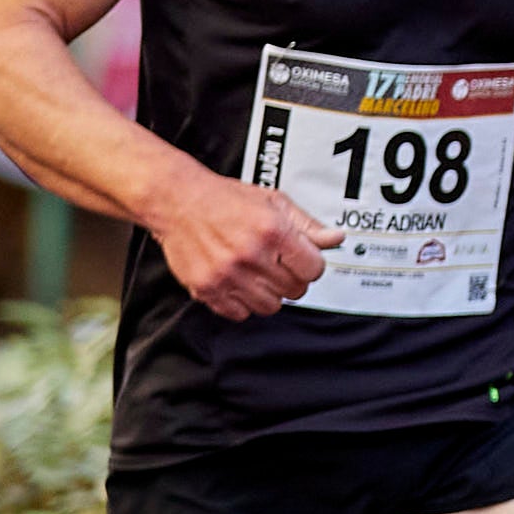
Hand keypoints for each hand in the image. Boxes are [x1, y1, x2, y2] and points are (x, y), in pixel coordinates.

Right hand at [148, 169, 339, 319]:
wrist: (177, 200)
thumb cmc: (225, 199)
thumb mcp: (273, 202)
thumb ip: (306, 224)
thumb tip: (336, 238)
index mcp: (273, 231)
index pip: (314, 270)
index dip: (310, 265)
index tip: (299, 259)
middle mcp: (251, 255)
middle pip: (295, 291)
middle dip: (290, 278)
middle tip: (276, 264)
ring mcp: (228, 275)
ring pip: (270, 307)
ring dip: (268, 293)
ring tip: (256, 273)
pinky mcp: (208, 289)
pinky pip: (240, 314)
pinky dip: (242, 303)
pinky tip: (238, 283)